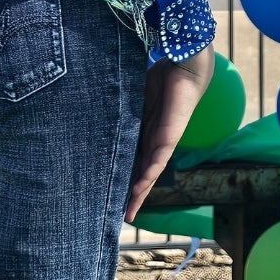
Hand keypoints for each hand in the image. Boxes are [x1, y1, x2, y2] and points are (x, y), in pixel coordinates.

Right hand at [124, 43, 214, 222]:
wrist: (184, 66)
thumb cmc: (161, 77)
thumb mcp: (133, 97)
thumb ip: (121, 109)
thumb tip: (95, 113)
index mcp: (144, 132)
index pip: (131, 159)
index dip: (122, 175)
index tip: (109, 190)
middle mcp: (153, 140)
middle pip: (140, 172)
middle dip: (130, 193)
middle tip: (119, 212)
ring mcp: (162, 141)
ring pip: (149, 174)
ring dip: (139, 193)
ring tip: (128, 211)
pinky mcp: (170, 138)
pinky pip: (157, 162)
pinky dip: (147, 177)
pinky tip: (138, 190)